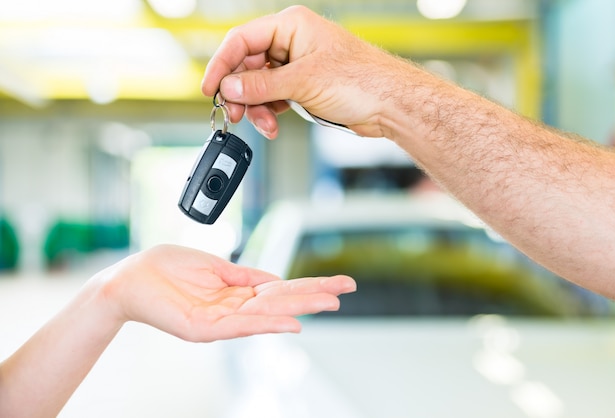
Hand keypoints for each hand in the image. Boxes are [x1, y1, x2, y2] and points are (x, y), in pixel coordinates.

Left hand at [97, 244, 355, 340]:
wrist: (131, 277)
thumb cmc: (166, 268)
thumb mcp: (214, 265)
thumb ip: (245, 275)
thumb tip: (276, 279)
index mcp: (238, 292)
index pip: (282, 289)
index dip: (310, 285)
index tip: (337, 282)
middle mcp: (234, 308)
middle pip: (282, 302)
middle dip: (315, 296)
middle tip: (345, 291)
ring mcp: (221, 320)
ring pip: (268, 314)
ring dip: (300, 309)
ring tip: (328, 303)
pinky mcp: (203, 328)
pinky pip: (241, 326)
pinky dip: (268, 324)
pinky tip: (291, 322)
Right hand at [201, 5, 404, 138]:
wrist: (390, 105)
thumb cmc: (361, 81)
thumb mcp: (304, 82)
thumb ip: (263, 85)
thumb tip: (231, 87)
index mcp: (291, 26)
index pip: (242, 40)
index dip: (222, 64)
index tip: (210, 88)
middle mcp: (292, 43)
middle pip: (248, 65)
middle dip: (241, 91)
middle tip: (235, 112)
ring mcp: (297, 66)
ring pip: (260, 85)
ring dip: (256, 107)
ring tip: (263, 124)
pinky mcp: (304, 87)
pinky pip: (274, 98)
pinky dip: (269, 112)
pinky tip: (272, 126)